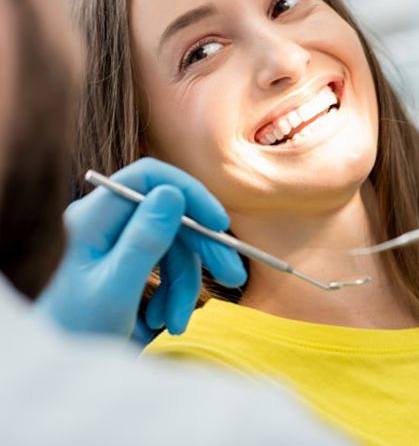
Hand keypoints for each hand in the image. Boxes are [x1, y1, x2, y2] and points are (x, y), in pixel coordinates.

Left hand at [37, 158, 246, 340]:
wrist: (59, 366)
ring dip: (184, 285)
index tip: (219, 223)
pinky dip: (172, 293)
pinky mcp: (127, 260)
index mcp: (94, 217)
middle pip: (169, 214)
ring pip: (172, 245)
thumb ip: (144, 240)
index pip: (149, 178)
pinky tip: (163, 321)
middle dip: (201, 249)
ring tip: (175, 324)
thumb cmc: (75, 332)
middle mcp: (106, 221)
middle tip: (234, 277)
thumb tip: (173, 193)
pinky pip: (164, 265)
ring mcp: (116, 240)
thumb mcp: (114, 290)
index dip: (189, 192)